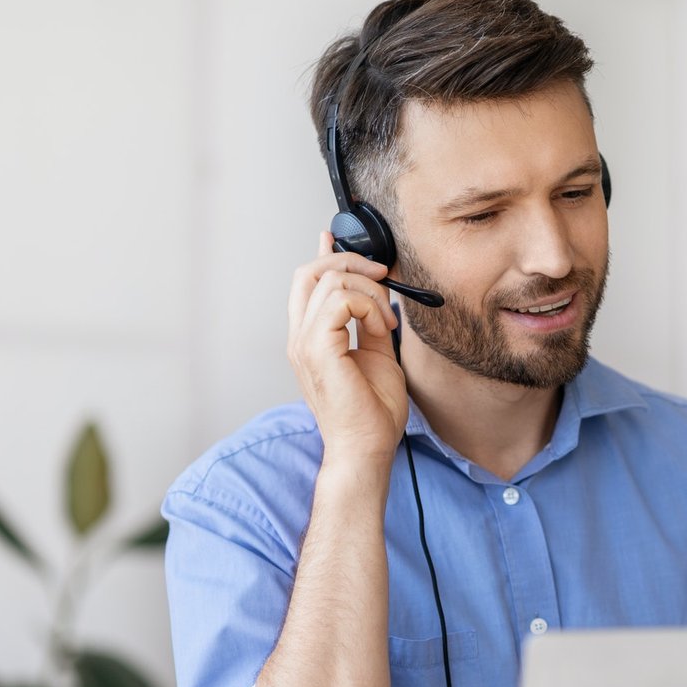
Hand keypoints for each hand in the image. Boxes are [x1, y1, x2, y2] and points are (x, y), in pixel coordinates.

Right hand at [287, 232, 406, 469]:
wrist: (367, 447)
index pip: (305, 283)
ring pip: (328, 280)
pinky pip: (340, 301)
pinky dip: (369, 307)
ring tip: (386, 320)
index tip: (336, 238)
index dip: (322, 255)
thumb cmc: (372, 412)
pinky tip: (382, 328)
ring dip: (369, 291)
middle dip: (351, 263)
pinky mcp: (317, 349)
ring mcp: (304, 343)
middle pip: (310, 271)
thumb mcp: (376, 355)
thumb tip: (378, 296)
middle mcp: (300, 338)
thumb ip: (371, 323)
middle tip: (383, 276)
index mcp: (310, 339)